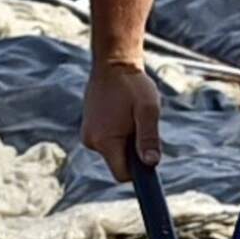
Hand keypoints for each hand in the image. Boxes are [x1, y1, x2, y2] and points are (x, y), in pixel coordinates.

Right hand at [83, 59, 161, 179]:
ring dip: (126, 141)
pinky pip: (108, 142)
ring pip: (114, 153)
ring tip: (129, 117)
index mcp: (105, 140)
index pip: (122, 174)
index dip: (138, 170)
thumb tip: (151, 163)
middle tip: (139, 126)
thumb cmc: (133, 85)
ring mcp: (88, 136)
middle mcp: (92, 142)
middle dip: (133, 152)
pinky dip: (118, 135)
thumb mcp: (148, 109)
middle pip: (119, 164)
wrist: (113, 64)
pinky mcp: (89, 129)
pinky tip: (121, 115)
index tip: (147, 155)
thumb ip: (149, 137)